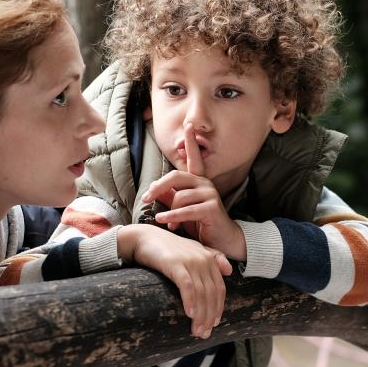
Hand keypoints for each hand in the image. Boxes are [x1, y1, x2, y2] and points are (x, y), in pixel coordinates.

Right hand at [117, 224, 231, 338]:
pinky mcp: (176, 264)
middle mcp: (203, 259)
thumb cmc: (167, 248)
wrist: (144, 237)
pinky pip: (187, 286)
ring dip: (200, 315)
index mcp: (209, 258)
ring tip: (196, 331)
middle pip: (211, 293)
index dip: (218, 308)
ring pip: (201, 293)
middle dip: (209, 316)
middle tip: (204, 334)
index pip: (219, 288)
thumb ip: (212, 257)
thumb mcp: (193, 250)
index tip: (214, 324)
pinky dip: (190, 301)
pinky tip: (190, 314)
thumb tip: (229, 271)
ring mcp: (190, 261)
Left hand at [142, 123, 247, 261]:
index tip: (189, 125)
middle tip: (146, 198)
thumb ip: (169, 198)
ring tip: (167, 222)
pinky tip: (164, 221)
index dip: (191, 142)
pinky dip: (172, 217)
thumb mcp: (181, 210)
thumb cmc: (201, 224)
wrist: (222, 241)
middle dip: (158, 187)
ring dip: (169, 212)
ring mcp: (210, 195)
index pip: (194, 158)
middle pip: (176, 177)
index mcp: (199, 181)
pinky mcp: (212, 208)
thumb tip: (152, 190)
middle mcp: (205, 184)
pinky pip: (186, 210)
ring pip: (179, 197)